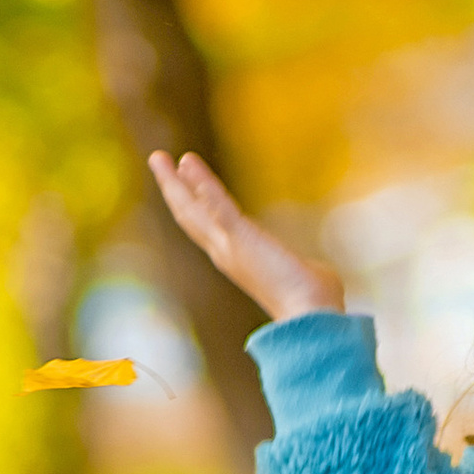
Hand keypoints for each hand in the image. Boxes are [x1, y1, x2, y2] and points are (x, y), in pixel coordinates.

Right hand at [146, 149, 342, 321]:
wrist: (312, 315)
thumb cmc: (315, 302)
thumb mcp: (302, 275)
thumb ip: (299, 267)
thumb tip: (314, 272)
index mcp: (238, 259)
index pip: (207, 226)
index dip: (195, 201)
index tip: (186, 177)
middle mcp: (226, 253)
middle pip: (189, 215)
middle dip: (173, 187)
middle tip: (158, 160)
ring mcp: (229, 246)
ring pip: (191, 209)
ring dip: (174, 182)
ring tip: (159, 157)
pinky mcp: (240, 237)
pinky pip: (216, 204)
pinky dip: (202, 183)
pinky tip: (189, 163)